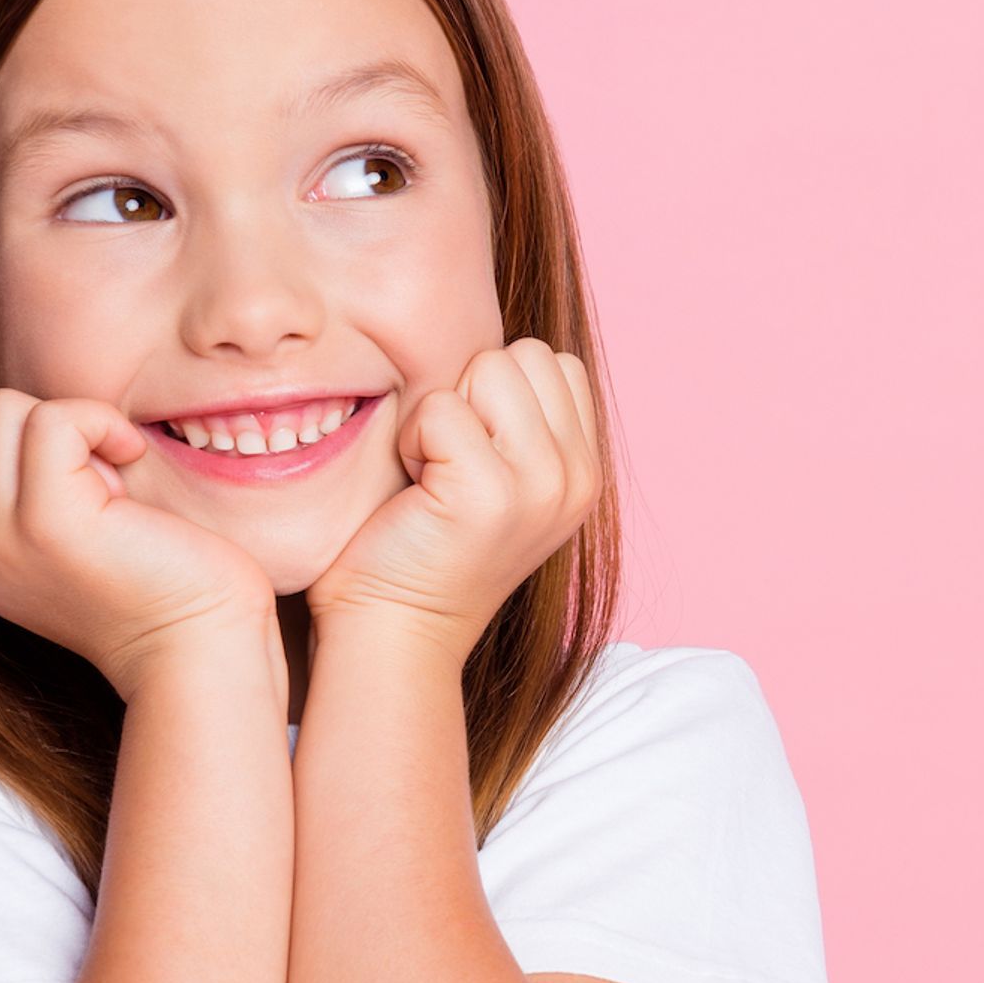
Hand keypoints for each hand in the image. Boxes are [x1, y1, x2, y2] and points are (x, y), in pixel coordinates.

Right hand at [0, 390, 281, 703]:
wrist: (197, 650)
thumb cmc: (161, 587)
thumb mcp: (64, 543)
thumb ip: (20, 495)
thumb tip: (29, 416)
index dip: (0, 440)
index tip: (68, 475)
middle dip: (44, 428)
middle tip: (102, 481)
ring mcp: (1, 537)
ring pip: (0, 410)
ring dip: (73, 423)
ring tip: (116, 480)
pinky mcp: (49, 521)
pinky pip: (53, 420)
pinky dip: (99, 420)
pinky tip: (132, 456)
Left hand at [303, 340, 602, 662]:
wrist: (397, 631)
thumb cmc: (426, 547)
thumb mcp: (502, 480)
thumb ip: (523, 421)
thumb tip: (504, 351)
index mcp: (586, 471)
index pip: (556, 363)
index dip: (499, 391)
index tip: (473, 453)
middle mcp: (577, 477)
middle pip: (526, 356)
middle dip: (474, 392)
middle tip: (449, 461)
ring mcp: (541, 484)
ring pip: (490, 369)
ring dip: (444, 411)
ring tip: (434, 471)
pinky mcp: (491, 492)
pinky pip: (442, 408)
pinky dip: (413, 439)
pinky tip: (416, 489)